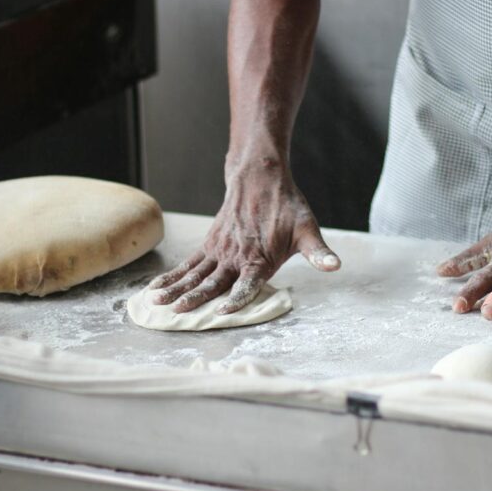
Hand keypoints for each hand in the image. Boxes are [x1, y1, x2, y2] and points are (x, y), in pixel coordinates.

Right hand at [148, 160, 339, 313]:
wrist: (260, 178)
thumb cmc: (287, 208)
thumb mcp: (308, 230)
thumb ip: (318, 253)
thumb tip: (335, 266)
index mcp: (260, 259)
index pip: (247, 284)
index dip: (236, 298)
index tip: (223, 311)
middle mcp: (236, 257)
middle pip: (213, 282)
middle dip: (194, 298)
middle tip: (177, 312)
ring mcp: (219, 250)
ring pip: (194, 274)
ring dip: (175, 288)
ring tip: (156, 302)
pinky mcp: (210, 245)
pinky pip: (188, 263)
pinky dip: (172, 276)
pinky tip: (156, 288)